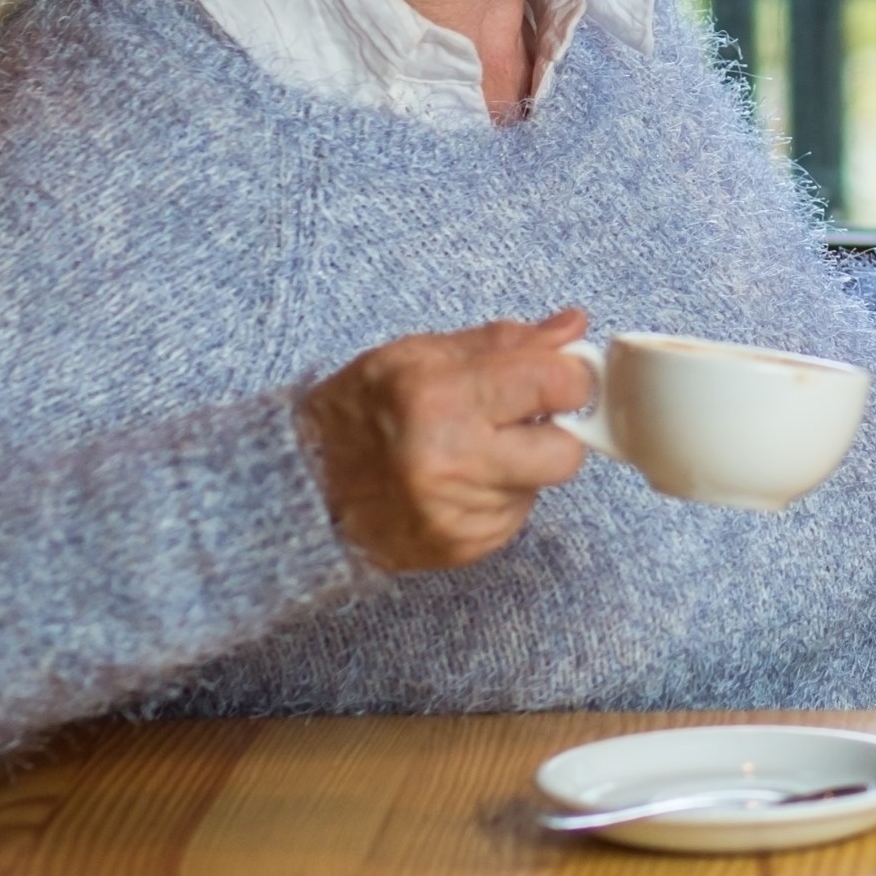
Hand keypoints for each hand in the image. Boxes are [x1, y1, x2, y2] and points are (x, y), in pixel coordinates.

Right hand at [296, 309, 593, 572]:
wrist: (302, 490)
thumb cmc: (358, 412)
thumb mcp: (419, 354)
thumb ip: (504, 343)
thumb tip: (573, 328)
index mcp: (442, 397)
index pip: (557, 385)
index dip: (569, 378)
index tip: (559, 377)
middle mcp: (452, 460)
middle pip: (566, 452)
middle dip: (553, 433)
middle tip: (518, 420)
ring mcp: (457, 513)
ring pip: (540, 486)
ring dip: (518, 466)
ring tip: (466, 451)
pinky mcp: (461, 548)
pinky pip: (514, 516)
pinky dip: (496, 497)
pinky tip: (455, 484)